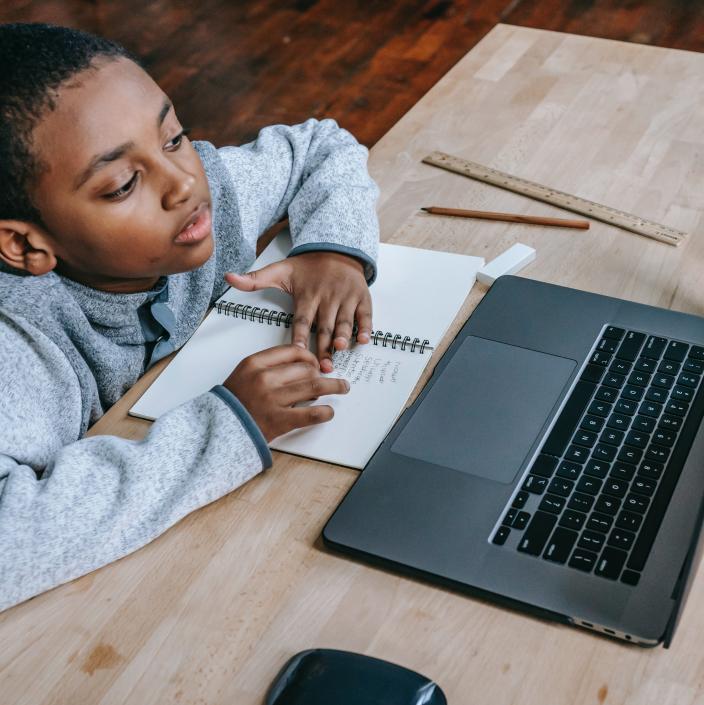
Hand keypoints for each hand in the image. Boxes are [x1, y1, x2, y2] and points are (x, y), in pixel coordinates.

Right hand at [223, 345, 349, 441]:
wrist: (218, 428)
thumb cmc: (234, 402)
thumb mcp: (245, 374)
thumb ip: (269, 366)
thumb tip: (303, 364)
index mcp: (255, 363)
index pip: (292, 351)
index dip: (309, 356)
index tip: (315, 363)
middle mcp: (264, 379)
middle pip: (305, 368)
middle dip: (320, 373)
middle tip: (325, 380)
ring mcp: (272, 400)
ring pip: (313, 386)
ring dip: (333, 386)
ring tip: (342, 387)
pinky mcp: (279, 421)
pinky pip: (311, 414)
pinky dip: (325, 412)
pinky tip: (329, 412)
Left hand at [225, 251, 371, 371]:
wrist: (335, 249)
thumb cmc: (307, 267)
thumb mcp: (280, 270)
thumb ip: (255, 279)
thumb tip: (229, 278)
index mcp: (307, 295)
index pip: (302, 320)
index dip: (300, 336)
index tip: (296, 352)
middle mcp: (327, 297)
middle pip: (324, 326)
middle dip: (323, 346)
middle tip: (322, 365)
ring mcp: (345, 298)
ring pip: (344, 321)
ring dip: (343, 335)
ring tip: (341, 349)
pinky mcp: (361, 297)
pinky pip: (365, 314)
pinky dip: (366, 326)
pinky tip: (364, 339)